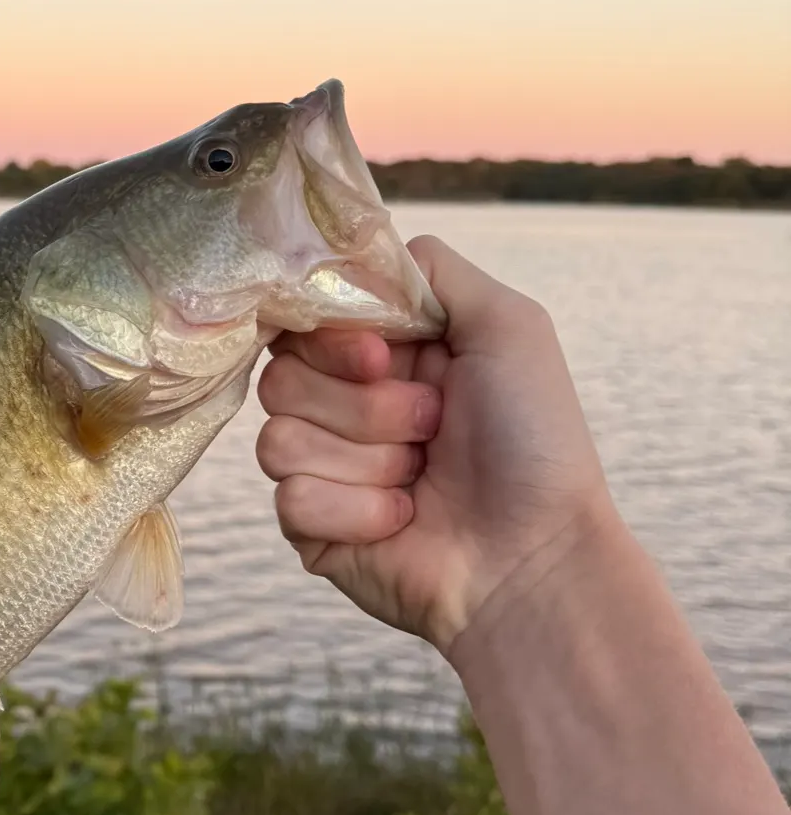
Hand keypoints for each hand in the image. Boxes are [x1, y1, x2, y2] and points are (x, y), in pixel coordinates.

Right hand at [256, 236, 617, 653]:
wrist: (538, 559)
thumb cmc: (536, 442)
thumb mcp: (507, 324)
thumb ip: (430, 269)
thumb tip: (354, 255)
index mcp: (382, 356)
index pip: (303, 321)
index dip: (334, 339)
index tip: (383, 357)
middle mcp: (345, 407)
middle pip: (280, 377)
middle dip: (363, 406)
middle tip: (430, 426)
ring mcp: (325, 468)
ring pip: (278, 438)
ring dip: (366, 460)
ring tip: (421, 477)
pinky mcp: (312, 527)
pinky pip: (289, 498)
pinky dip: (357, 510)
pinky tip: (403, 520)